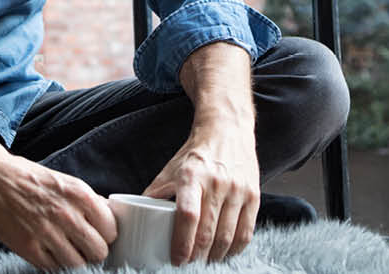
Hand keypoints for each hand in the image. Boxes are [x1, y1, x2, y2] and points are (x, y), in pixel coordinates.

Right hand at [0, 152, 116, 271]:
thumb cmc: (28, 178)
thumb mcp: (65, 181)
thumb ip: (87, 200)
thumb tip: (108, 216)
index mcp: (79, 194)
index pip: (111, 229)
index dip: (106, 235)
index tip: (99, 236)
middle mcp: (66, 214)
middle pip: (99, 251)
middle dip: (94, 251)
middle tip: (84, 247)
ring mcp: (47, 233)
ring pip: (78, 264)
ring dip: (75, 260)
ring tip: (67, 251)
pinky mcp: (28, 248)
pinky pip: (54, 268)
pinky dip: (55, 264)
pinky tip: (50, 253)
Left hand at [143, 122, 259, 263]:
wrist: (228, 129)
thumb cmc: (196, 153)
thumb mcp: (172, 168)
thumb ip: (155, 193)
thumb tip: (135, 217)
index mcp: (192, 176)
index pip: (187, 216)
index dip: (182, 243)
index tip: (177, 260)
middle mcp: (216, 182)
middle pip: (207, 231)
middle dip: (197, 256)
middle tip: (189, 265)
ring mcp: (238, 189)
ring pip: (227, 236)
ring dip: (215, 256)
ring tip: (204, 262)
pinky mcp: (254, 194)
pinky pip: (246, 232)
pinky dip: (235, 249)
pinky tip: (225, 253)